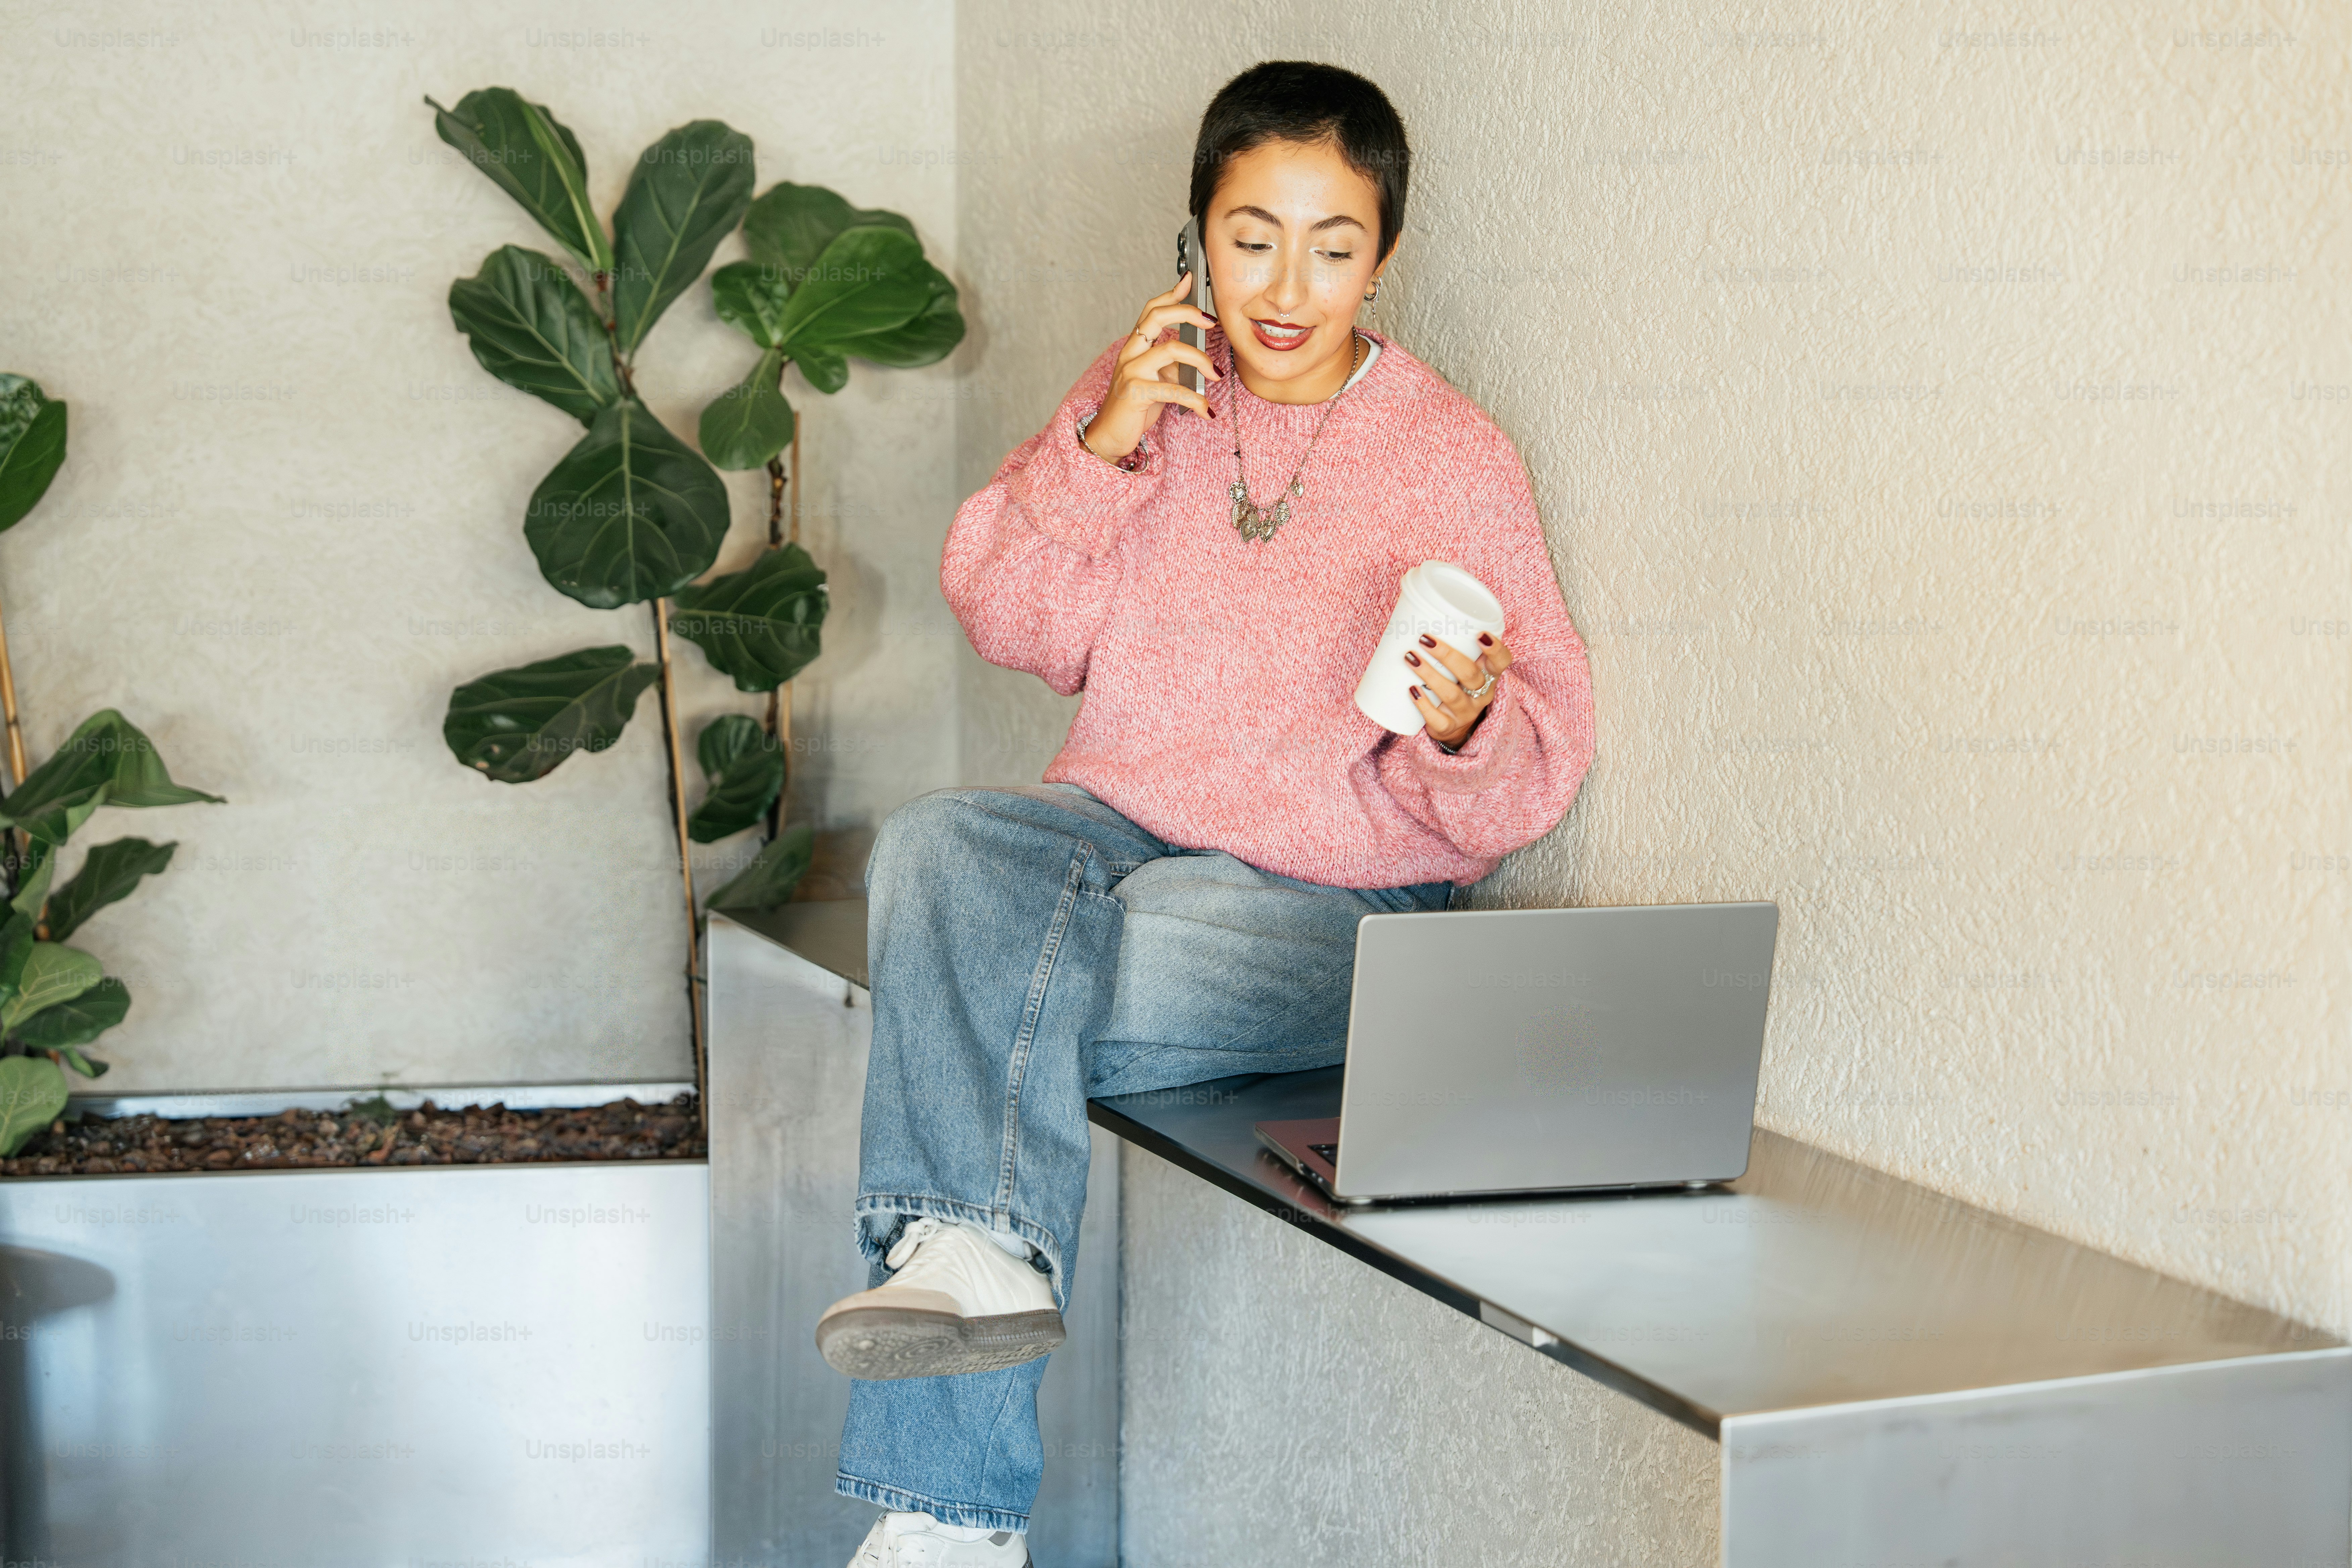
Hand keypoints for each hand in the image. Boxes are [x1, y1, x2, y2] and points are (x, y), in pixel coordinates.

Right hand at [1081, 276, 1219, 462]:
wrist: (1110, 436)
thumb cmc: (1134, 408)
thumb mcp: (1156, 381)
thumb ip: (1172, 366)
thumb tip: (1197, 359)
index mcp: (1135, 347)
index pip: (1151, 311)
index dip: (1170, 294)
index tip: (1190, 280)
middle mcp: (1130, 353)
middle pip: (1156, 317)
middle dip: (1186, 312)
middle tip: (1211, 321)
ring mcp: (1131, 371)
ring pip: (1171, 350)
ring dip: (1200, 360)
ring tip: (1216, 374)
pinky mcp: (1135, 392)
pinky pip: (1173, 389)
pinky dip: (1196, 400)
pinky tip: (1207, 410)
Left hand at [1408, 632, 1513, 748]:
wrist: (1454, 727)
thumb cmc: (1455, 686)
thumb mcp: (1463, 668)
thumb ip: (1454, 646)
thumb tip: (1416, 613)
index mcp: (1489, 675)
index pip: (1502, 661)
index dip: (1495, 649)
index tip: (1480, 634)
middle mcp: (1481, 695)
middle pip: (1471, 675)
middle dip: (1448, 656)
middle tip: (1425, 639)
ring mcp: (1465, 713)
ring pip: (1452, 694)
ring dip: (1429, 674)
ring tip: (1410, 658)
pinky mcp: (1448, 727)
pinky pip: (1437, 719)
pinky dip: (1423, 704)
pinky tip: (1412, 690)